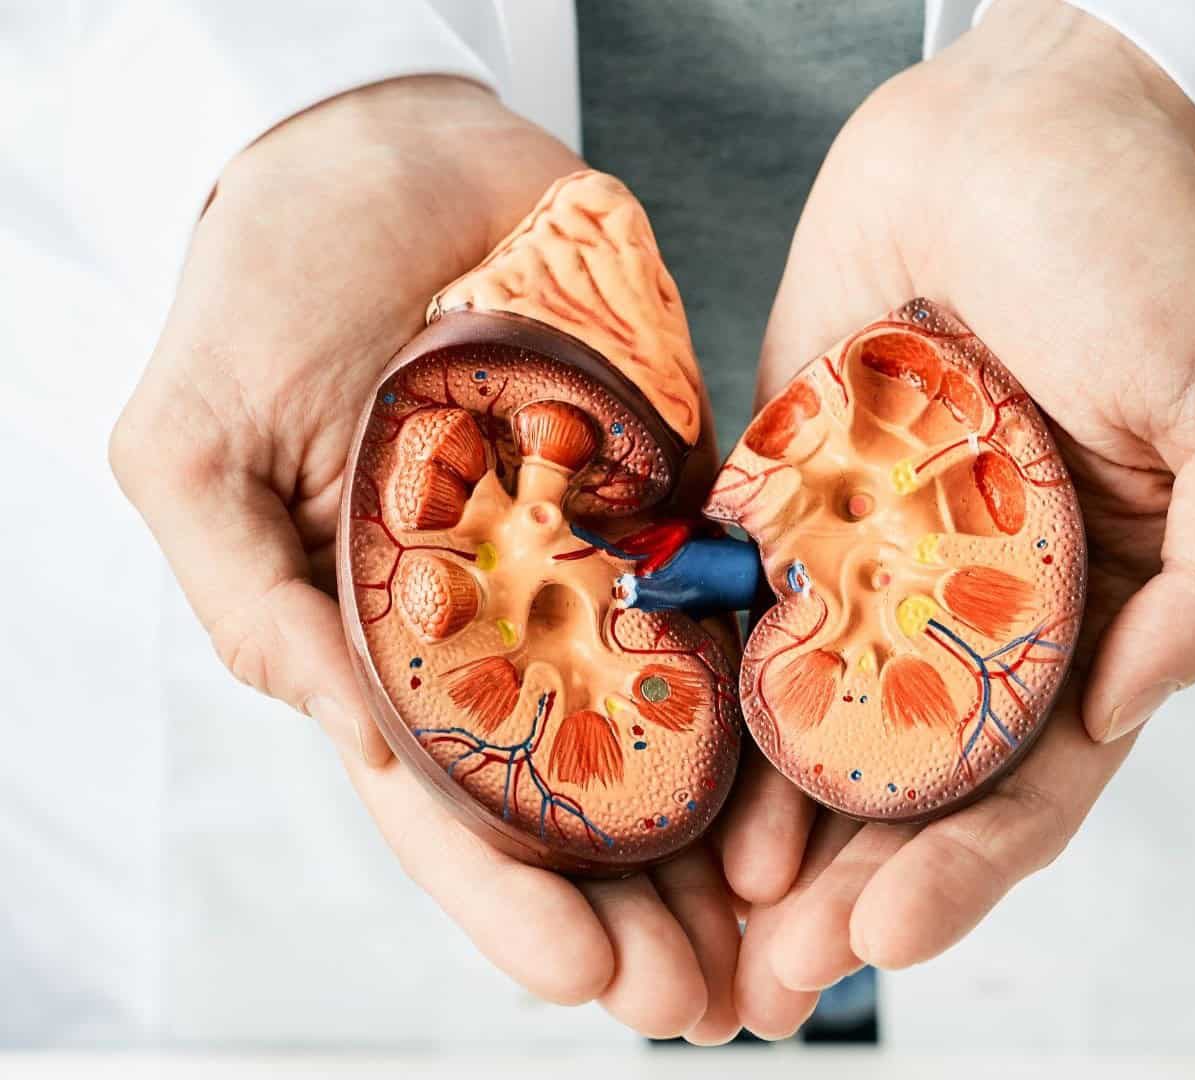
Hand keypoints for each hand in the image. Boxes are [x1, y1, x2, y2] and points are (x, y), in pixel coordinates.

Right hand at [109, 77, 739, 1042]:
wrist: (387, 147)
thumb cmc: (264, 280)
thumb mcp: (196, 443)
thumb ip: (252, 598)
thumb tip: (351, 736)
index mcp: (386, 640)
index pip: (452, 801)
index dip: (513, 901)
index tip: (589, 984)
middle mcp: (501, 622)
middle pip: (582, 794)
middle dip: (645, 908)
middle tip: (722, 1006)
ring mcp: (595, 560)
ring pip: (674, 724)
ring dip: (730, 835)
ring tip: (795, 933)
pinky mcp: (674, 487)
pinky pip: (736, 592)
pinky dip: (778, 682)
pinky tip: (826, 761)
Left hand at [714, 0, 1194, 1035]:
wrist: (1018, 122)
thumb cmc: (1147, 245)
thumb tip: (1126, 715)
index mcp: (1094, 611)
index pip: (1031, 777)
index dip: (965, 869)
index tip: (884, 941)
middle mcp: (980, 605)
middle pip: (909, 778)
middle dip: (849, 884)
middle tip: (771, 980)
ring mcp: (878, 559)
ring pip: (817, 719)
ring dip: (769, 822)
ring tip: (710, 916)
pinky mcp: (794, 498)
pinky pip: (747, 611)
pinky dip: (713, 693)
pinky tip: (671, 764)